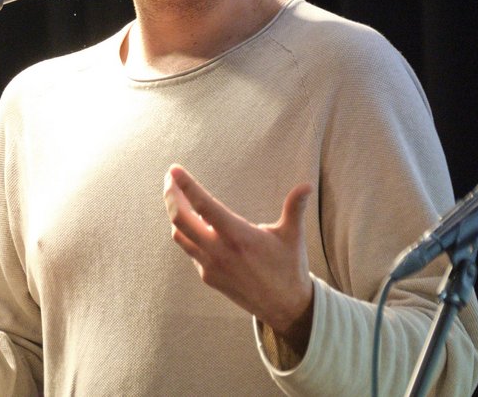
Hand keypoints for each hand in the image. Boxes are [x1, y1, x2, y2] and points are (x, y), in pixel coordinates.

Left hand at [163, 165, 314, 353]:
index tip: (174, 169)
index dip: (186, 186)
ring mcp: (210, 266)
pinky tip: (194, 223)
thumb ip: (295, 208)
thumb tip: (307, 185)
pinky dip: (186, 233)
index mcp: (238, 237)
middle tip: (171, 179)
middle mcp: (218, 251)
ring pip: (180, 235)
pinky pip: (189, 249)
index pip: (203, 206)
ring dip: (175, 214)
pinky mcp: (208, 277)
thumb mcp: (293, 236)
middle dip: (171, 195)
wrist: (285, 308)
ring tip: (178, 197)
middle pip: (180, 219)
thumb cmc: (289, 267)